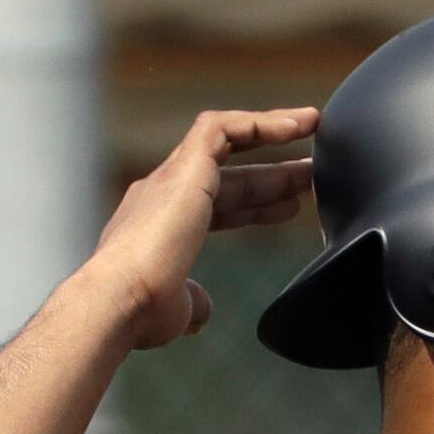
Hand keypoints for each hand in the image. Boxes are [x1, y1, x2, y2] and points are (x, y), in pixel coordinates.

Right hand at [81, 106, 318, 350]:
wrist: (118, 298)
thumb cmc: (140, 311)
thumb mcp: (178, 309)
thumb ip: (193, 302)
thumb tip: (201, 311)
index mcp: (161, 226)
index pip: (218, 206)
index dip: (257, 205)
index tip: (293, 207)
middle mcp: (162, 195)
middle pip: (229, 175)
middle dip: (273, 173)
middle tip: (315, 172)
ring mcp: (171, 178)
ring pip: (224, 139)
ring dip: (270, 131)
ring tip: (313, 125)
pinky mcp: (184, 167)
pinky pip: (221, 127)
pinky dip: (258, 122)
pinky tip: (295, 124)